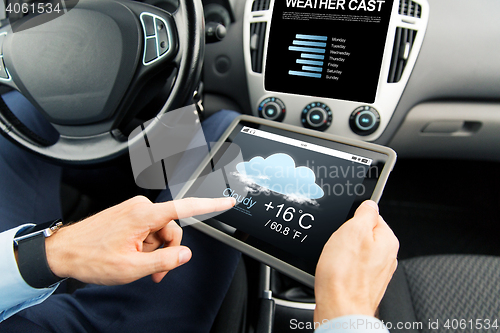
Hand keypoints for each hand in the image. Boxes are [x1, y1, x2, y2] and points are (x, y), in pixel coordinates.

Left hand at [45, 196, 235, 284]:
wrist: (63, 252)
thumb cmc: (91, 257)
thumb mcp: (132, 267)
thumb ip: (164, 260)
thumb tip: (185, 255)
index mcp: (143, 214)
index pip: (185, 208)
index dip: (210, 205)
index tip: (227, 201)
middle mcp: (140, 207)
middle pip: (172, 229)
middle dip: (167, 252)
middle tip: (156, 271)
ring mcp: (133, 211)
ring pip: (160, 232)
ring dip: (154, 252)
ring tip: (138, 266)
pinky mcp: (128, 216)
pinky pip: (148, 231)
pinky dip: (146, 246)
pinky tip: (132, 257)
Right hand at [314, 200, 398, 322]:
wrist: (339, 310)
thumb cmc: (345, 275)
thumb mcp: (353, 230)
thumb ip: (364, 212)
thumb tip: (369, 204)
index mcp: (387, 240)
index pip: (371, 215)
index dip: (352, 217)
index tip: (343, 224)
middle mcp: (386, 257)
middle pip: (361, 234)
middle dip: (345, 237)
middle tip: (336, 244)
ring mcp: (375, 273)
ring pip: (353, 252)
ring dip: (341, 253)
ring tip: (334, 260)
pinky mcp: (362, 285)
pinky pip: (349, 268)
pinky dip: (340, 267)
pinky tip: (333, 272)